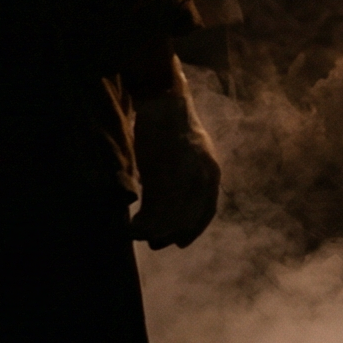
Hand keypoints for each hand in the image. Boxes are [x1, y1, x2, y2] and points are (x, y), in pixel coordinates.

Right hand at [129, 73, 221, 248]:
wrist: (162, 100)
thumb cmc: (171, 123)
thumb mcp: (191, 152)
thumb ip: (189, 176)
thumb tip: (174, 200)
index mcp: (212, 172)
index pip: (207, 212)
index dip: (193, 230)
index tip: (180, 243)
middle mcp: (203, 177)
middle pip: (187, 219)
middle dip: (169, 234)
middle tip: (152, 243)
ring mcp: (183, 176)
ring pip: (169, 218)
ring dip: (151, 231)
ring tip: (136, 233)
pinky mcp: (162, 173)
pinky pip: (153, 209)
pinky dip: (141, 223)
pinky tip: (130, 225)